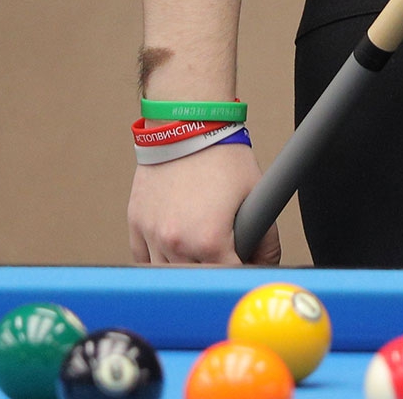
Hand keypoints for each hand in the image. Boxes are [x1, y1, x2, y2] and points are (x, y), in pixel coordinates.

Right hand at [127, 141, 279, 265]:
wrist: (186, 123)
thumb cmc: (222, 154)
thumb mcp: (255, 192)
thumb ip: (266, 234)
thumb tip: (265, 260)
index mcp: (209, 240)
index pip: (229, 276)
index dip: (243, 271)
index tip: (246, 266)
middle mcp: (177, 243)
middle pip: (198, 279)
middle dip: (214, 272)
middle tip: (225, 258)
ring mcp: (152, 235)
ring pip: (168, 272)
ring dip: (185, 267)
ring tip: (199, 251)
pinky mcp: (136, 224)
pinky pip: (143, 258)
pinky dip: (158, 258)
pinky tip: (174, 249)